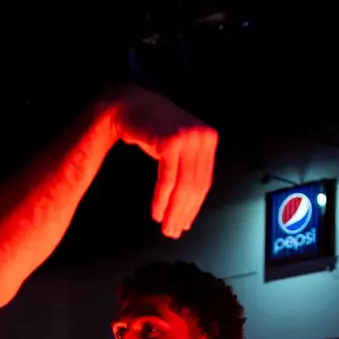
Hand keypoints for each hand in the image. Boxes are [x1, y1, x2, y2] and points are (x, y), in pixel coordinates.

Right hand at [106, 87, 217, 238]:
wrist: (129, 105)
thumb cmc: (152, 129)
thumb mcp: (177, 148)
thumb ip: (187, 168)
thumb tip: (190, 205)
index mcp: (209, 140)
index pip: (204, 181)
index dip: (194, 206)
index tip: (185, 225)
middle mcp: (202, 137)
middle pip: (195, 185)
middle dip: (183, 213)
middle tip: (173, 232)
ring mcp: (188, 137)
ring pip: (183, 185)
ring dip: (173, 210)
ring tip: (165, 227)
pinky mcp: (171, 140)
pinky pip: (168, 178)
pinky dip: (162, 199)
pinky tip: (156, 212)